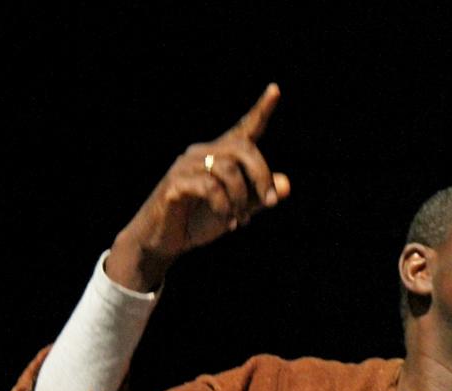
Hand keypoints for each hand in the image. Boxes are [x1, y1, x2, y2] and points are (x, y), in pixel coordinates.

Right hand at [107, 83, 291, 291]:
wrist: (166, 241)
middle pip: (243, 148)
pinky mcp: (175, 183)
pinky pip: (208, 187)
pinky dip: (224, 206)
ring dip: (242, 198)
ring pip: (227, 169)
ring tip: (240, 220)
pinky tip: (227, 222)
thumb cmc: (201, 220)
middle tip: (268, 203)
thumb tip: (285, 185)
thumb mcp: (239, 210)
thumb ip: (261, 198)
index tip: (275, 90)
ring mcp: (186, 166)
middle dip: (261, 175)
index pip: (245, 129)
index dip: (261, 110)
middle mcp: (202, 153)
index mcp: (221, 155)